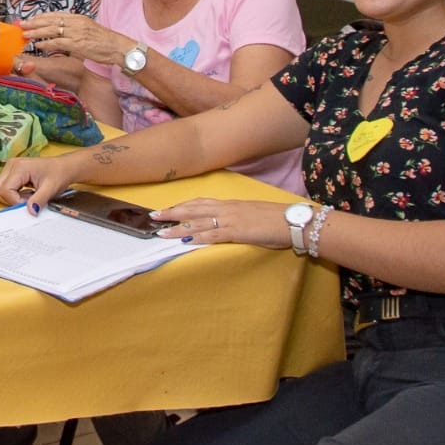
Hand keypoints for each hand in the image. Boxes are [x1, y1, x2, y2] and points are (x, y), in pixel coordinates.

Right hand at [0, 155, 82, 210]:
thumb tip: (30, 211)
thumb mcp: (50, 189)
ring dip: (12, 198)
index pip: (5, 190)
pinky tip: (26, 192)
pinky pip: (4, 187)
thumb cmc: (58, 174)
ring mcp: (10, 167)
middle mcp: (11, 165)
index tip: (30, 203)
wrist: (64, 167)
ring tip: (28, 195)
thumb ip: (39, 200)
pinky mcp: (11, 171)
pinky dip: (13, 194)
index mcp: (19, 167)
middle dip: (11, 200)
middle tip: (28, 200)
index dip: (15, 201)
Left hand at [22, 11, 129, 63]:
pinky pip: (58, 43)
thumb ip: (74, 30)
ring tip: (25, 34)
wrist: (118, 48)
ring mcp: (77, 33)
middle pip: (50, 20)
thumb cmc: (104, 42)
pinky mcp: (78, 44)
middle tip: (22, 24)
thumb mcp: (88, 30)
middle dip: (34, 22)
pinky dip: (47, 43)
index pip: (55, 15)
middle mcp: (76, 23)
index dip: (41, 17)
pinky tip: (38, 45)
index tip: (30, 19)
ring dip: (37, 32)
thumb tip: (61, 34)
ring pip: (52, 30)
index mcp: (78, 18)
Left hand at [147, 198, 295, 247]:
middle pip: (192, 209)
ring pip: (198, 222)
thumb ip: (234, 218)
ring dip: (178, 228)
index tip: (167, 208)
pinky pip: (214, 235)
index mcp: (229, 204)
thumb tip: (223, 224)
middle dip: (172, 212)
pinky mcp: (237, 232)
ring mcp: (230, 220)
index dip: (182, 206)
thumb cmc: (273, 219)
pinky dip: (198, 237)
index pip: (200, 203)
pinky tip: (186, 241)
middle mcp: (226, 209)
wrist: (291, 221)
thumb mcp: (250, 215)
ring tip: (161, 232)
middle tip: (153, 216)